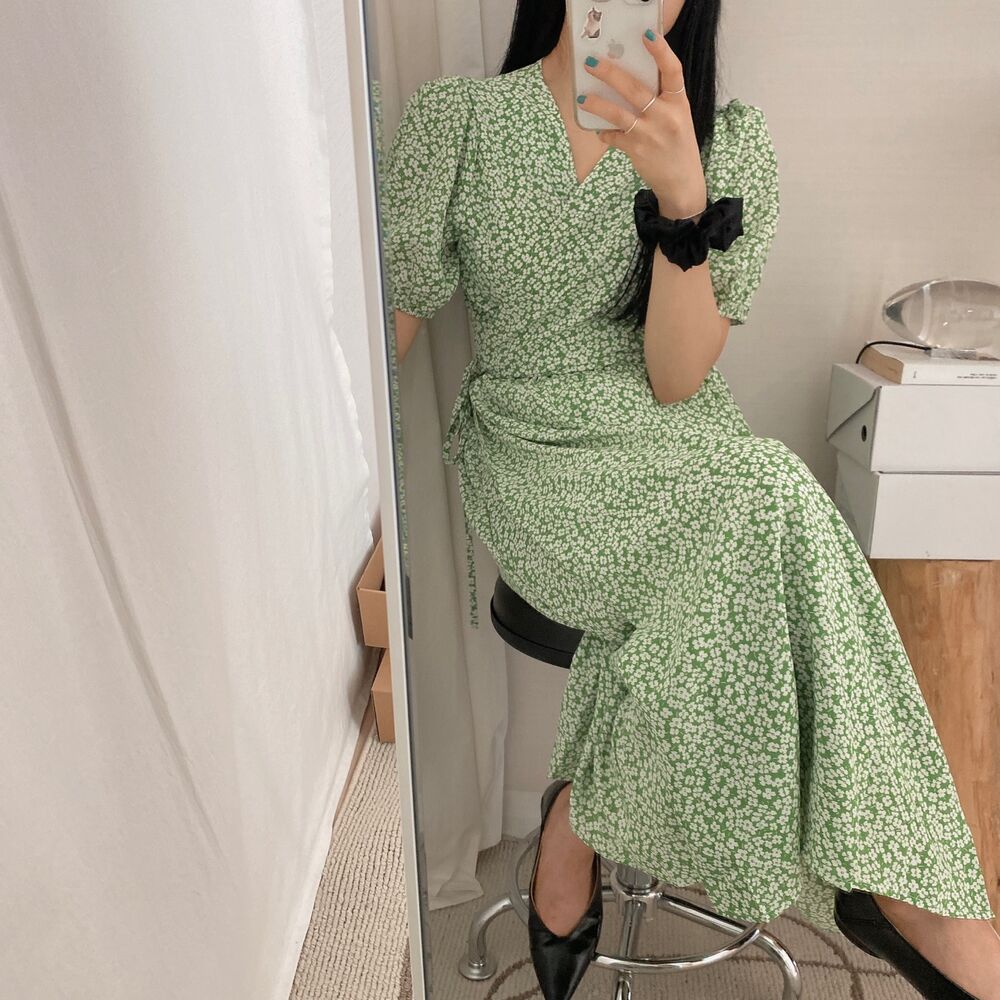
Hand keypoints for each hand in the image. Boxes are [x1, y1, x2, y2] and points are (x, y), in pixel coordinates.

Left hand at [579, 31, 706, 218]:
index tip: (647, 34)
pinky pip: (615, 136)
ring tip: (582, 98)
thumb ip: (661, 99)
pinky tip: (601, 131)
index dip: (661, 51)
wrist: (682, 181)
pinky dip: (606, 133)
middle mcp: (666, 115)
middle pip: (635, 89)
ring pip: (619, 114)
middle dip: (610, 74)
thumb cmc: (677, 144)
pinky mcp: (638, 150)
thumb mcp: (678, 117)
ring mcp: (651, 133)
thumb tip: (630, 80)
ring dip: (598, 104)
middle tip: (591, 62)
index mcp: (679, 102)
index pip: (672, 70)